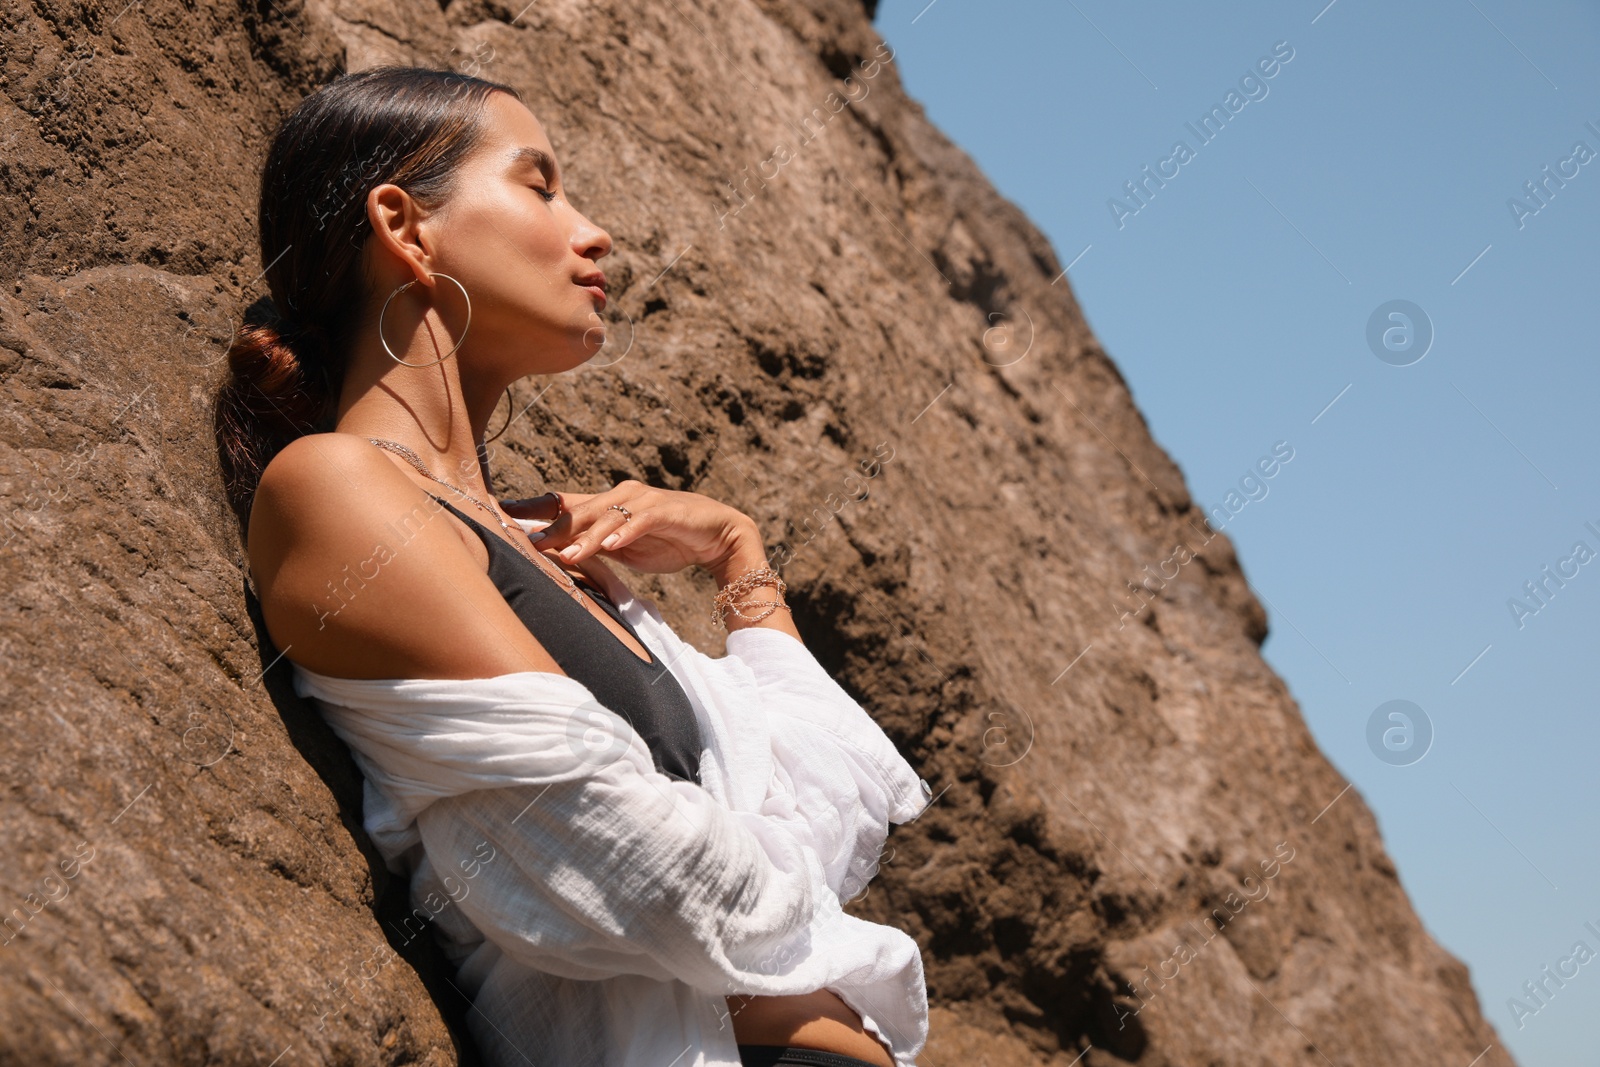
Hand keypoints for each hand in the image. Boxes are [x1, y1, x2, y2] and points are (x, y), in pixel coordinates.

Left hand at [502, 480, 763, 576]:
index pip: (561, 503)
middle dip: (551, 526)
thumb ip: (593, 550)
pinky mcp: (664, 510)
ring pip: (606, 516)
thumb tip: (557, 558)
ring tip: (568, 555)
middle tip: (526, 542)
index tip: (501, 514)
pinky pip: (640, 521)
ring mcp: (642, 501)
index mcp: (605, 506)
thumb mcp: (622, 551)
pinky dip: (626, 533)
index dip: (532, 508)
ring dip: (586, 536)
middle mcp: (619, 496)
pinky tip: (613, 546)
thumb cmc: (667, 542)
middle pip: (578, 510)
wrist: (714, 536)